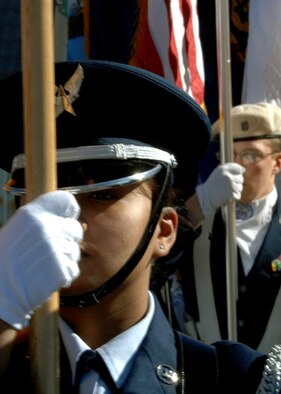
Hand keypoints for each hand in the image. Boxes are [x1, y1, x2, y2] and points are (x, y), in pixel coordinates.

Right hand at [0, 190, 82, 328]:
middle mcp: (45, 227)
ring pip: (75, 250)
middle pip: (75, 228)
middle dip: (68, 239)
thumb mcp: (17, 230)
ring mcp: (55, 248)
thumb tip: (69, 219)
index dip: (69, 211)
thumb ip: (42, 221)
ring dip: (65, 259)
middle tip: (51, 251)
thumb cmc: (6, 262)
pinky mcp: (61, 268)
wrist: (0, 292)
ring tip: (44, 266)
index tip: (66, 219)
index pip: (65, 200)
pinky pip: (73, 269)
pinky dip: (63, 275)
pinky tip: (46, 277)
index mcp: (31, 213)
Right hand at [196, 163, 244, 216]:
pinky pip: (238, 195)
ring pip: (240, 188)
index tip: (235, 177)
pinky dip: (234, 197)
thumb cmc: (213, 185)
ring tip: (227, 191)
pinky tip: (227, 196)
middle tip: (228, 186)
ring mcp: (229, 184)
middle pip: (241, 179)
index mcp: (223, 169)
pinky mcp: (230, 193)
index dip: (239, 173)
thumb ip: (229, 169)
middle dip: (237, 183)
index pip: (238, 169)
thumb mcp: (218, 173)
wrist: (206, 196)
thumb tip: (243, 170)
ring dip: (236, 191)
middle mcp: (227, 175)